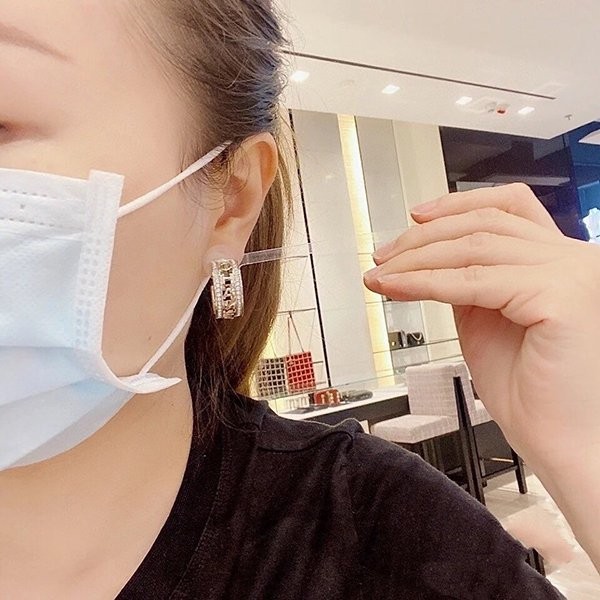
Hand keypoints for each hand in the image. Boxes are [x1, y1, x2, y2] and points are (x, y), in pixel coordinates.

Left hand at [364, 184, 599, 469]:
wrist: (558, 441)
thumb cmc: (530, 391)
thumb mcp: (488, 318)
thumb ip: (470, 282)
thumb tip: (431, 260)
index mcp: (561, 260)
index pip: (508, 207)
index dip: (457, 205)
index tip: (416, 217)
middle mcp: (574, 258)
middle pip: (483, 224)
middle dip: (422, 238)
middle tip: (382, 256)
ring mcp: (572, 273)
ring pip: (473, 248)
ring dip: (416, 260)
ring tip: (382, 275)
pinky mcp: (561, 296)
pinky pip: (474, 281)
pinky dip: (426, 283)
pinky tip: (397, 288)